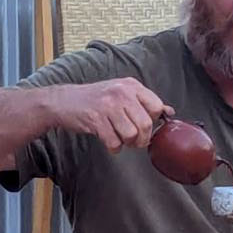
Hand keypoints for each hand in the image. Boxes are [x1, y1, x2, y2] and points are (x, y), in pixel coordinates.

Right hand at [49, 79, 171, 152]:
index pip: (156, 106)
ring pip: (131, 134)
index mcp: (131, 85)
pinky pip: (114, 142)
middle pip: (145, 124)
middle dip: (142, 138)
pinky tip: (108, 140)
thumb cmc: (96, 99)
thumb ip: (144, 102)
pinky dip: (113, 147)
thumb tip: (169, 112)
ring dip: (127, 143)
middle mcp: (121, 92)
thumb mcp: (121, 94)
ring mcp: (108, 105)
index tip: (144, 126)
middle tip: (134, 140)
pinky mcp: (96, 119)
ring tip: (120, 138)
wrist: (64, 101)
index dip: (153, 121)